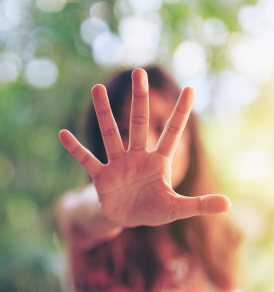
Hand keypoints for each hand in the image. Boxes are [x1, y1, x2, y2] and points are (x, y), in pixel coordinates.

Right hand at [59, 68, 229, 226]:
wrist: (126, 218)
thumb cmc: (152, 209)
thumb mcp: (176, 209)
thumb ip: (199, 205)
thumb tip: (228, 204)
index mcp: (158, 162)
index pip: (172, 133)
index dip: (181, 113)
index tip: (191, 89)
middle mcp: (137, 156)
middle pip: (138, 123)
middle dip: (139, 99)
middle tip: (139, 72)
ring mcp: (118, 164)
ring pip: (110, 134)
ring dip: (103, 112)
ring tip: (97, 88)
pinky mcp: (101, 176)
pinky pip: (86, 159)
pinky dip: (75, 148)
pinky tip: (62, 133)